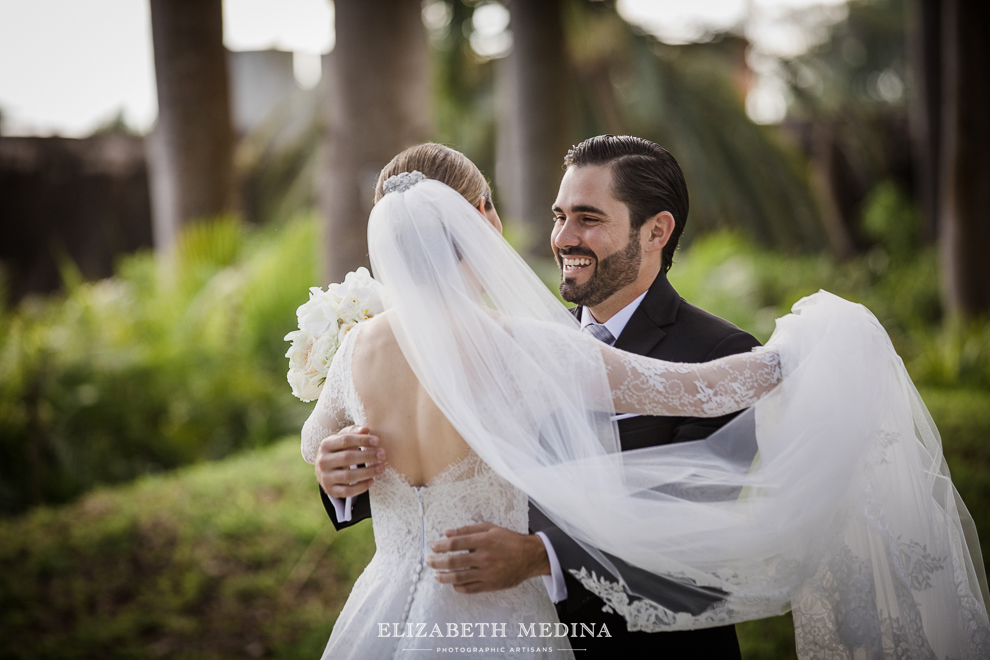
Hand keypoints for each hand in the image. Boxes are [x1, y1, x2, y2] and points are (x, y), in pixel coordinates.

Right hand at [315, 425, 384, 497]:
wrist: (323, 469)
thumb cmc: (338, 450)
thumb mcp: (342, 438)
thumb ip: (354, 432)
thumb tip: (366, 429)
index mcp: (326, 445)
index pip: (345, 440)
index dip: (362, 440)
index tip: (377, 441)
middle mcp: (323, 461)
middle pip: (347, 458)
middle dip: (367, 456)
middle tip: (383, 454)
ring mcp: (325, 477)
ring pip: (348, 476)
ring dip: (367, 472)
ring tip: (381, 468)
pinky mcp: (330, 490)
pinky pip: (347, 491)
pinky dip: (361, 487)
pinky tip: (372, 481)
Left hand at [426, 522, 550, 593]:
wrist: (530, 557)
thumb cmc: (509, 540)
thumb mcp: (490, 528)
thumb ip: (468, 529)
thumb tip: (447, 533)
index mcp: (483, 541)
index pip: (455, 544)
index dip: (440, 546)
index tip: (433, 547)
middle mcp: (483, 558)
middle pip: (453, 562)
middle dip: (437, 562)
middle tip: (428, 561)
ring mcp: (486, 573)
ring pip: (458, 578)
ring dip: (443, 577)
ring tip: (436, 575)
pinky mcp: (490, 585)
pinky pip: (469, 589)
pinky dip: (457, 587)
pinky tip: (452, 583)